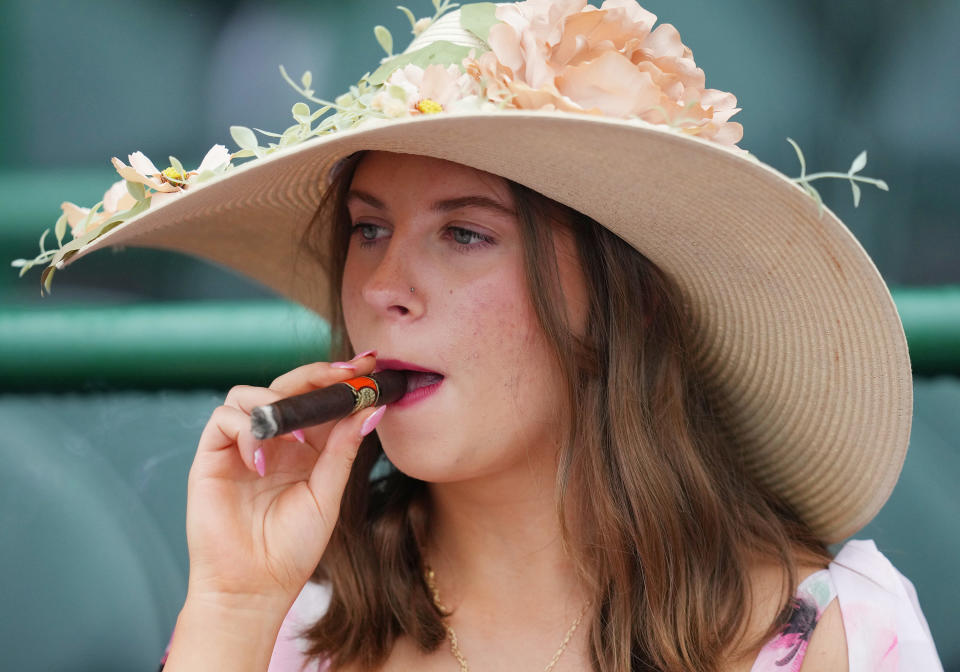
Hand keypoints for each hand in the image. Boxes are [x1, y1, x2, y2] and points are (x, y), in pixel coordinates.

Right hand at [182, 352, 382, 614]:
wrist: (254, 588)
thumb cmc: (292, 549)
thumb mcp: (327, 494)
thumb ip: (343, 450)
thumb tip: (371, 409)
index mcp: (304, 448)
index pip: (318, 399)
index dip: (340, 379)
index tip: (369, 365)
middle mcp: (272, 441)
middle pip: (286, 387)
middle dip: (316, 374)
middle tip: (344, 374)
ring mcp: (240, 446)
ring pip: (249, 393)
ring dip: (277, 405)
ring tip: (298, 440)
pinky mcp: (212, 457)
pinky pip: (224, 419)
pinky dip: (247, 430)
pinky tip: (264, 463)